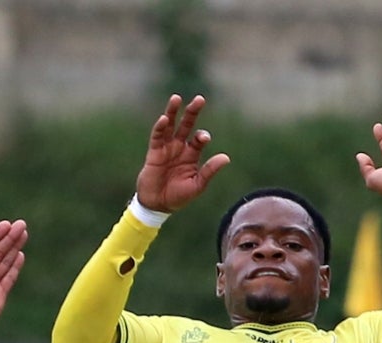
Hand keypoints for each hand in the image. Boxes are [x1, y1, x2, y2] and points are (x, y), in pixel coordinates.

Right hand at [134, 95, 229, 213]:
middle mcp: (180, 147)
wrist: (157, 204)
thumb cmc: (178, 197)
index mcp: (192, 154)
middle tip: (200, 99)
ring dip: (173, 112)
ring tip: (177, 98)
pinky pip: (157, 136)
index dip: (202, 136)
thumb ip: (209, 170)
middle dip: (192, 112)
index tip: (202, 138)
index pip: (199, 139)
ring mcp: (167, 148)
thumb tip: (226, 158)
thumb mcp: (197, 185)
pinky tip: (164, 119)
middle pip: (187, 125)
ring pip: (171, 126)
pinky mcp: (154, 152)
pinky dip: (160, 127)